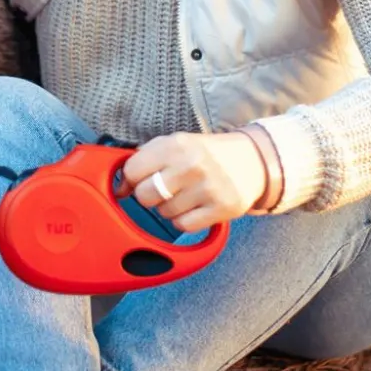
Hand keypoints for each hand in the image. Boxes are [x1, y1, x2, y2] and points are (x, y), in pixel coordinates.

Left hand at [115, 130, 267, 231]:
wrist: (251, 161)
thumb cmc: (204, 154)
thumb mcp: (175, 144)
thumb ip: (145, 159)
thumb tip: (119, 188)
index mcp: (175, 144)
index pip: (132, 170)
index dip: (131, 178)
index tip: (139, 180)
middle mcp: (191, 164)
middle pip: (145, 196)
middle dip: (149, 196)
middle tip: (163, 190)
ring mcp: (207, 188)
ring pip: (164, 213)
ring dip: (169, 209)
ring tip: (185, 195)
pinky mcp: (222, 208)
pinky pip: (184, 226)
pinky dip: (184, 221)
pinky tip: (194, 207)